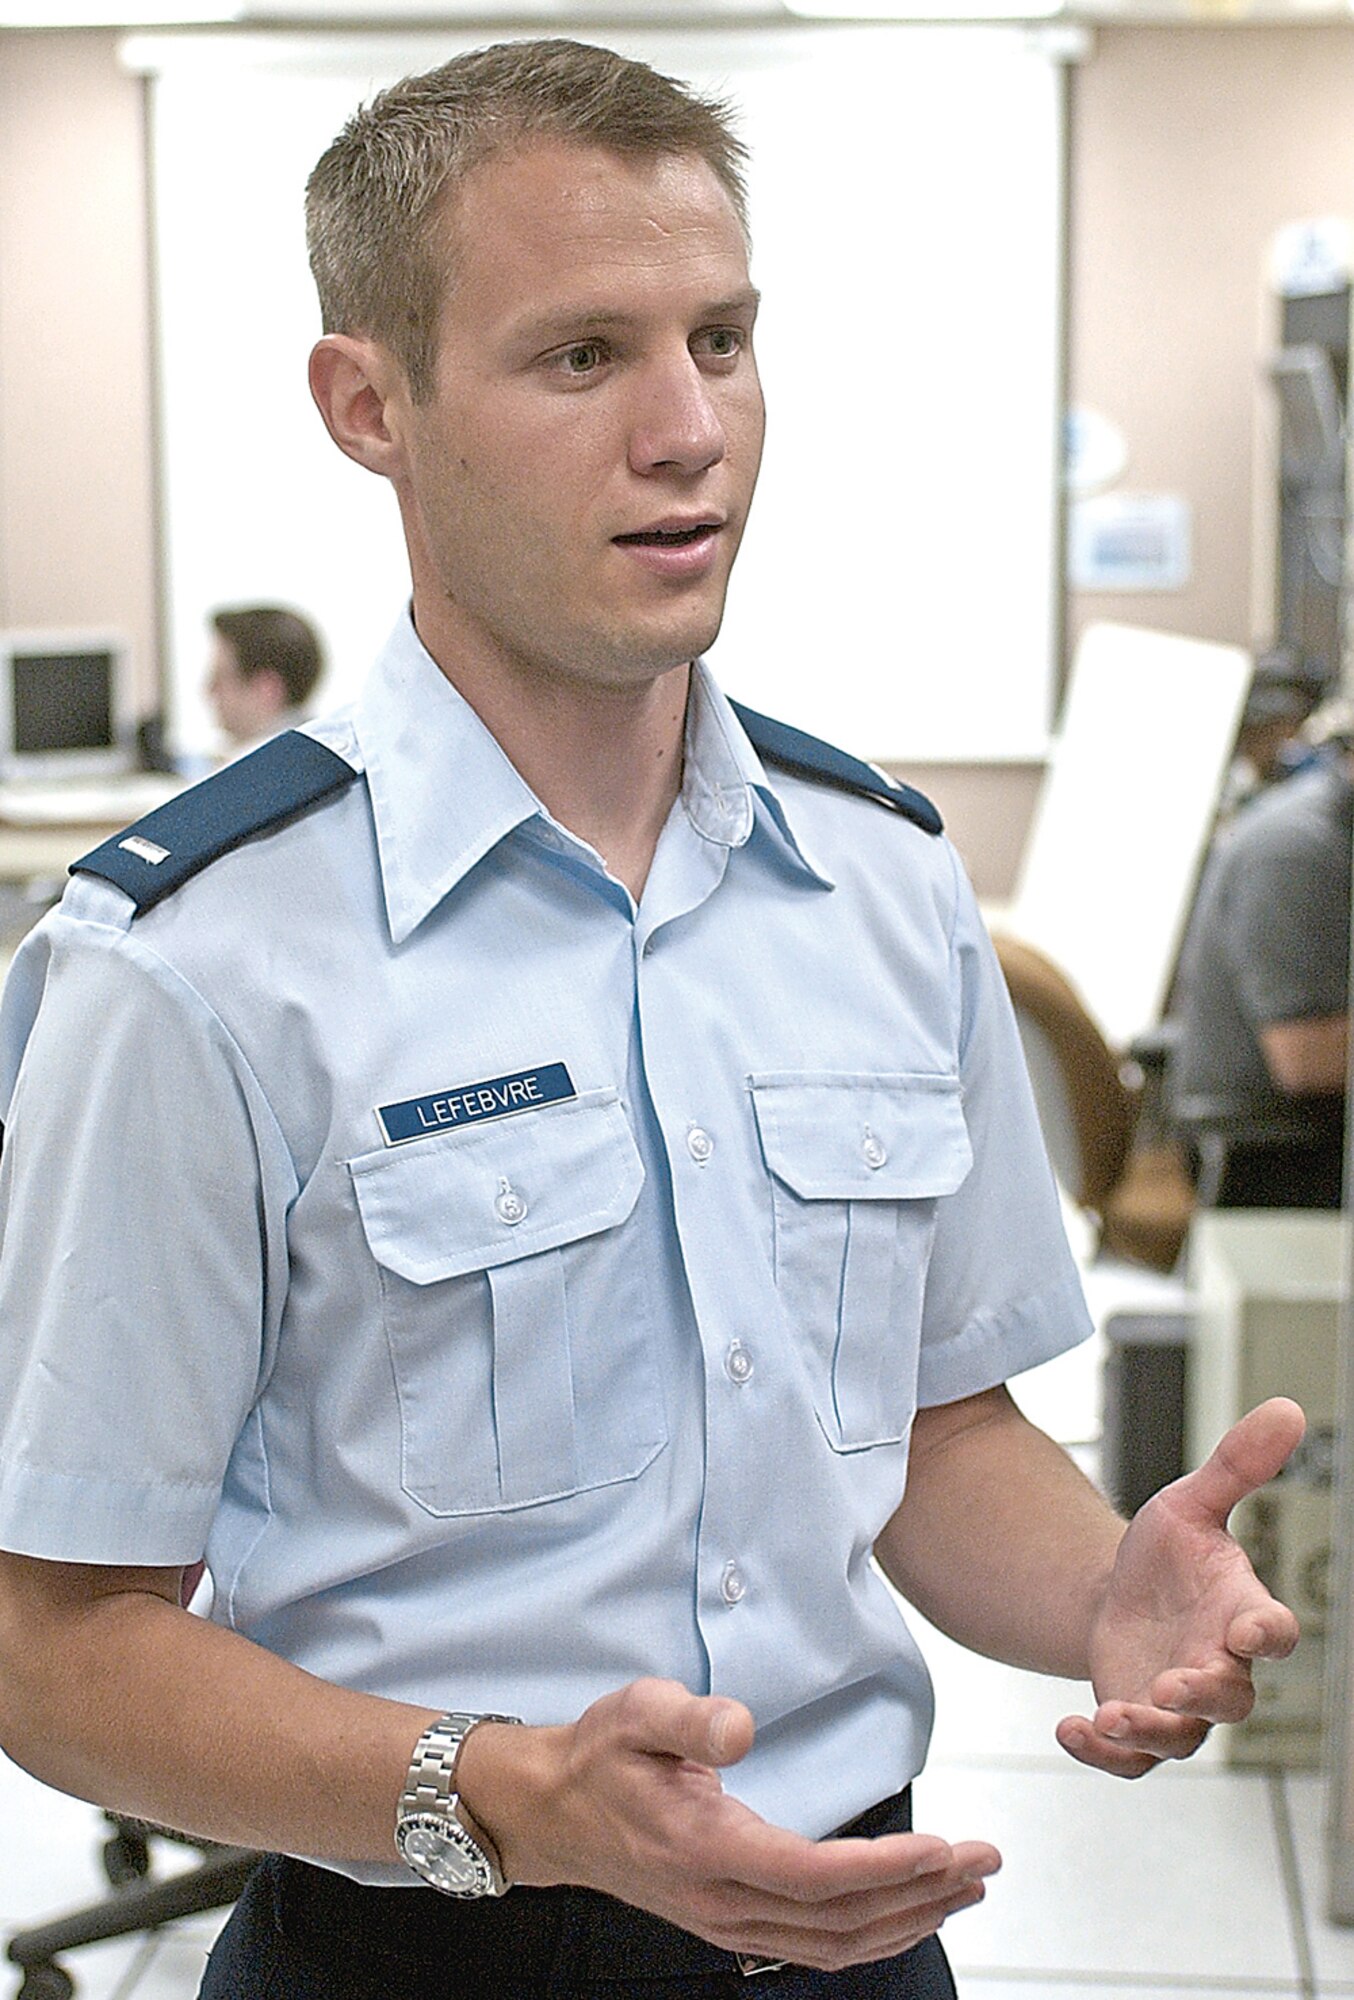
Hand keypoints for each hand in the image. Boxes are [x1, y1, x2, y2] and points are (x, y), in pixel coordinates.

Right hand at [457, 1678, 1000, 1972]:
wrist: (552, 1812)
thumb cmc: (600, 1754)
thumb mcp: (636, 1711)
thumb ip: (689, 1716)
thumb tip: (743, 1725)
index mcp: (706, 1850)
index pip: (813, 1876)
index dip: (885, 1870)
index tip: (944, 1848)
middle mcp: (722, 1903)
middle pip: (840, 1920)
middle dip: (922, 1895)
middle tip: (985, 1862)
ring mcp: (727, 1924)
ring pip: (834, 1944)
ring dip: (908, 1920)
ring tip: (967, 1888)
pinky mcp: (732, 1925)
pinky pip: (815, 1947)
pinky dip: (873, 1935)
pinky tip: (909, 1912)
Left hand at [1057, 1397, 1304, 1777]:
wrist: (1119, 1596)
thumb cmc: (1168, 1554)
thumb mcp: (1190, 1503)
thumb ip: (1236, 1465)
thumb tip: (1287, 1407)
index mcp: (1241, 1613)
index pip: (1275, 1632)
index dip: (1268, 1635)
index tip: (1247, 1632)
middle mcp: (1219, 1667)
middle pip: (1231, 1699)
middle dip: (1204, 1695)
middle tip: (1173, 1684)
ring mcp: (1179, 1705)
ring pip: (1182, 1739)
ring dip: (1150, 1732)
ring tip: (1112, 1715)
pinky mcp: (1139, 1726)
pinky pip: (1132, 1760)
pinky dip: (1103, 1754)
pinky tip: (1070, 1730)